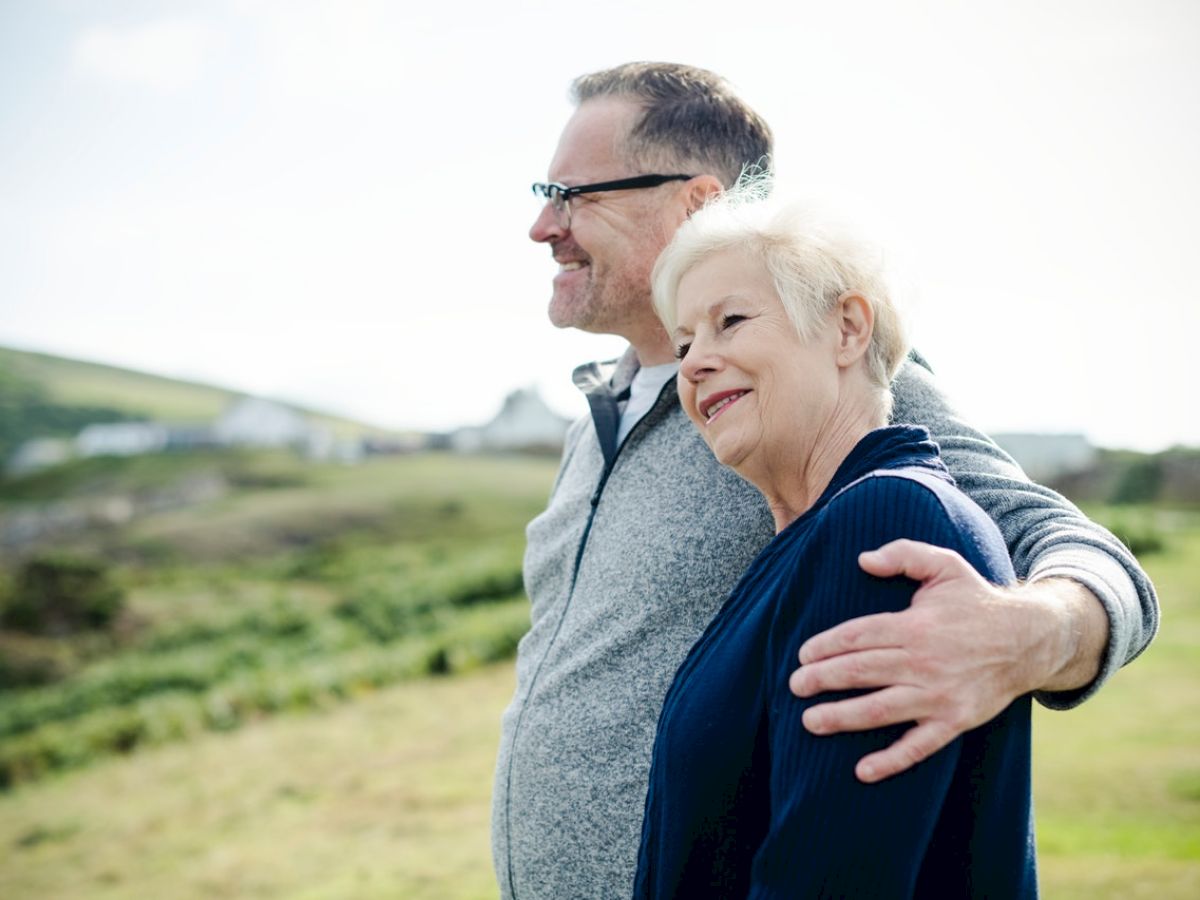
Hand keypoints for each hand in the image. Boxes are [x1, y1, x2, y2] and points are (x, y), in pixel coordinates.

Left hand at [788, 539, 1071, 782]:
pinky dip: (891, 761)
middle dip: (821, 680)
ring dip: (841, 718)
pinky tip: (862, 771)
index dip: (826, 646)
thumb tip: (863, 559)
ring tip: (809, 722)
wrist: (1029, 640)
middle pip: (860, 672)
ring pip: (880, 709)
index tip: (802, 655)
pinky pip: (919, 746)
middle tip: (794, 686)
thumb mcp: (944, 564)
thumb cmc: (976, 601)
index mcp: (915, 626)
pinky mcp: (954, 721)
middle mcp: (923, 662)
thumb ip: (904, 554)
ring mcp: (938, 695)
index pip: (857, 636)